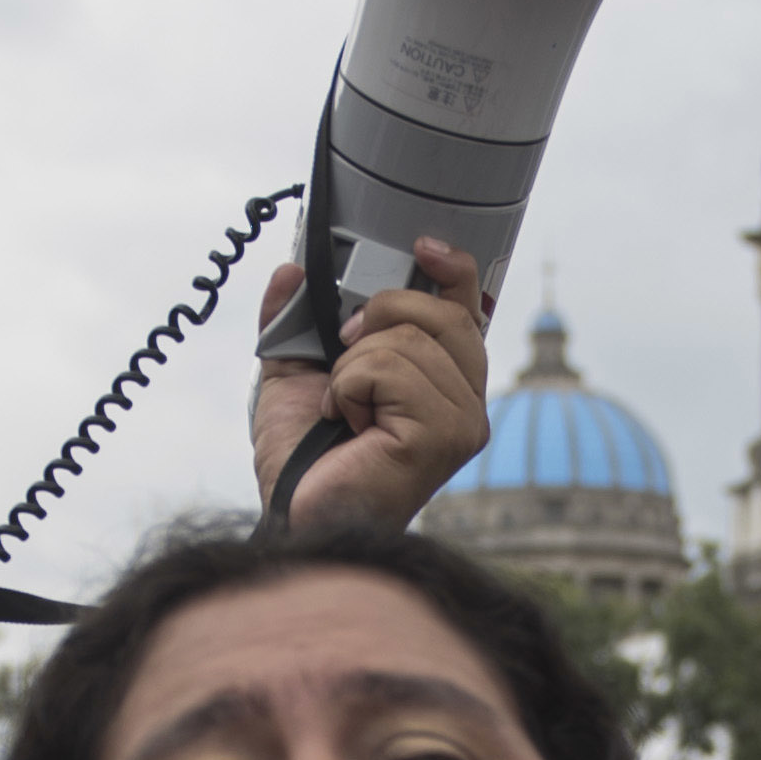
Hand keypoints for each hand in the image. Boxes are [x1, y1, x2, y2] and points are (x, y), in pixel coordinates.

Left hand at [253, 238, 496, 532]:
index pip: (469, 310)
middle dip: (382, 313)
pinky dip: (351, 386)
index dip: (453, 270)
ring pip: (410, 339)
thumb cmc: (303, 461)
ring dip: (353, 365)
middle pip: (443, 313)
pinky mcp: (444, 437)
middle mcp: (466, 404)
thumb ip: (294, 322)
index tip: (421, 247)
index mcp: (443, 383)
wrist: (293, 512)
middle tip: (343, 347)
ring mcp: (462, 423)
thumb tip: (291, 272)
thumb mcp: (293, 375)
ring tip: (343, 407)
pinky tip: (348, 422)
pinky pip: (393, 369)